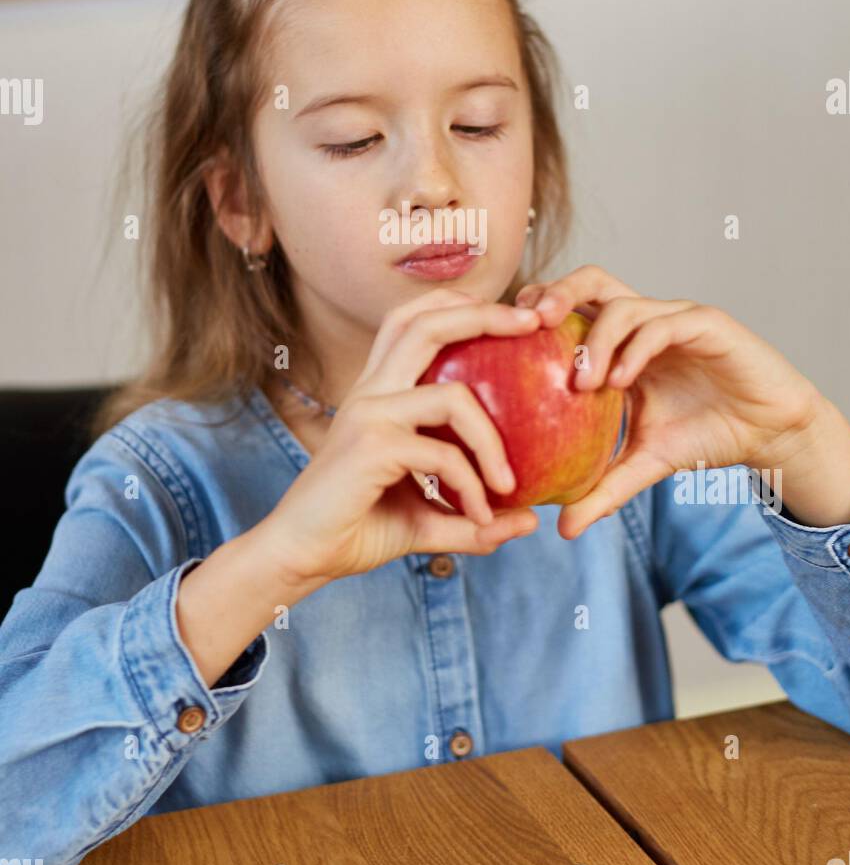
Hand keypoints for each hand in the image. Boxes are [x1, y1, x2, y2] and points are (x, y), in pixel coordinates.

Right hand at [264, 289, 543, 583]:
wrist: (300, 558)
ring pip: (454, 397)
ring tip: (509, 486)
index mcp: (380, 390)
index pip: (415, 322)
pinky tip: (478, 517)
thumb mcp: (428, 519)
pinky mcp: (372, 446)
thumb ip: (475, 517)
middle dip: (486, 315)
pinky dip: (471, 488)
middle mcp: (372, 390)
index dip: (462, 306)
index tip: (514, 317)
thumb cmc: (357, 530)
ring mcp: (370, 414)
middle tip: (533, 323)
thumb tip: (529, 522)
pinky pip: (443, 456)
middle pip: (428, 323)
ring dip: (493, 443)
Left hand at [515, 264, 820, 538]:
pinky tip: (620, 382)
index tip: (502, 337)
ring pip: (622, 304)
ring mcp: (673, 317)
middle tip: (529, 324)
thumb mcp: (646, 464)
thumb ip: (604, 489)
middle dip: (554, 293)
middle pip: (589, 280)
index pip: (570, 306)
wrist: (770, 433)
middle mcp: (643, 319)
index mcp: (621, 341)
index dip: (534, 310)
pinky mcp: (706, 323)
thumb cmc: (706, 435)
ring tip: (581, 383)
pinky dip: (635, 349)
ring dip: (594, 340)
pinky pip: (662, 324)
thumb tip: (563, 530)